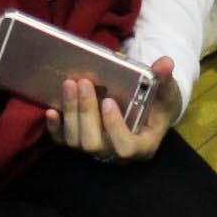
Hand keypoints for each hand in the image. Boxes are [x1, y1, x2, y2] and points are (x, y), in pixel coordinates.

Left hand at [47, 56, 183, 162]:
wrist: (148, 110)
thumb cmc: (159, 103)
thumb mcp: (166, 91)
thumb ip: (164, 79)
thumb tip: (166, 62)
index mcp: (143, 146)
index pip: (125, 148)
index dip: (114, 128)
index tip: (109, 101)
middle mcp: (118, 154)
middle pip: (94, 144)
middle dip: (86, 113)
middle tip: (84, 83)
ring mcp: (98, 150)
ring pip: (77, 142)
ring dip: (71, 112)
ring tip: (70, 84)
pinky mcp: (83, 142)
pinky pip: (64, 142)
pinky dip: (55, 128)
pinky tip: (51, 110)